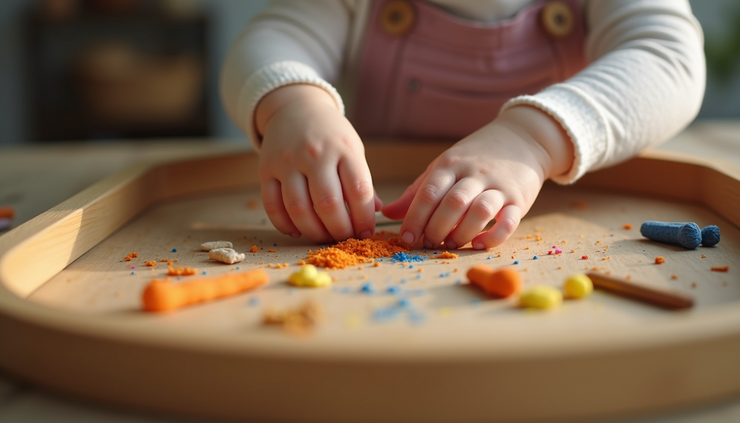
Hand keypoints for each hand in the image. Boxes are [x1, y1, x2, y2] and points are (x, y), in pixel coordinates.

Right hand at [256, 85, 381, 242]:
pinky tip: (297, 231)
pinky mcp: (265, 169)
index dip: (364, 219)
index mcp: (344, 148)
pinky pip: (272, 205)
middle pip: (328, 204)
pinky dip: (285, 225)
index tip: (366, 233)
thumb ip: (362, 182)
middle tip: (345, 239)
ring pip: (298, 209)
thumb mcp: (353, 150)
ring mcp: (287, 161)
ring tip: (324, 237)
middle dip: (340, 231)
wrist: (295, 108)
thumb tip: (374, 213)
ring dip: (313, 232)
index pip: (358, 191)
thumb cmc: (330, 135)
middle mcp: (315, 154)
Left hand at [381, 106, 573, 249]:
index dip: (414, 219)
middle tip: (429, 243)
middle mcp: (474, 174)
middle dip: (437, 228)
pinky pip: (509, 221)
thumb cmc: (474, 159)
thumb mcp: (444, 168)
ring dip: (462, 233)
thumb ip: (417, 192)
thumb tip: (387, 213)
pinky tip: (478, 244)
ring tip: (451, 244)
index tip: (406, 239)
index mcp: (450, 165)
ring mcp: (498, 186)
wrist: (521, 139)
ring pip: (480, 211)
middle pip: (453, 203)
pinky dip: (494, 237)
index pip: (428, 193)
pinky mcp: (519, 199)